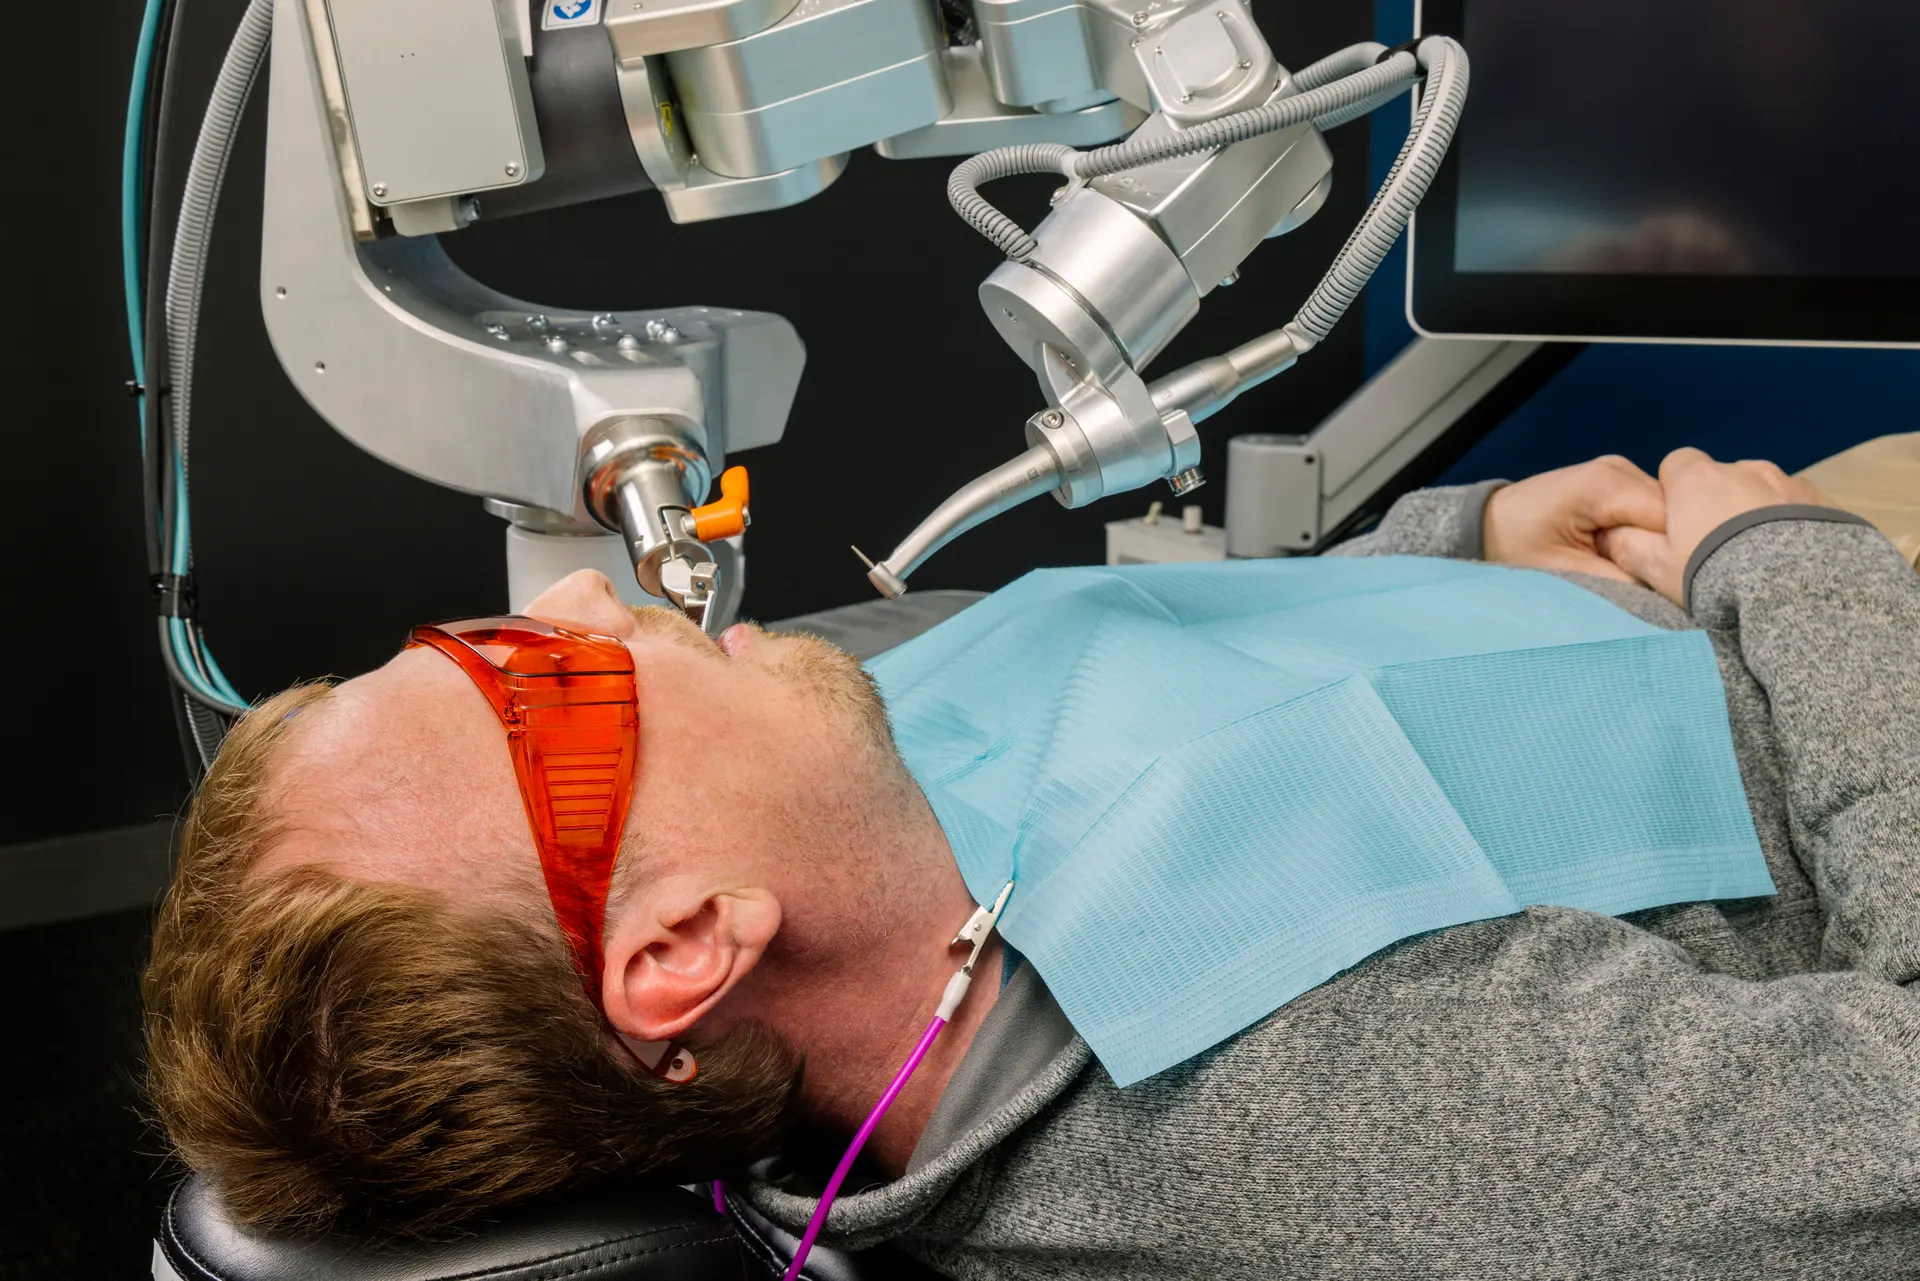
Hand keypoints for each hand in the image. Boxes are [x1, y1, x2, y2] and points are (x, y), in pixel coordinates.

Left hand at [1482, 455, 1666, 582]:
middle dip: (1670, 546)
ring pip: (1669, 511)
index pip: (1672, 518)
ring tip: (1632, 564)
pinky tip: (1628, 551)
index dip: (1676, 552)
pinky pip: (1653, 510)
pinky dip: (1648, 533)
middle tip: (1647, 577)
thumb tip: (1671, 590)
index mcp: (1606, 484)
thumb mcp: (1567, 573)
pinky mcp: (1620, 482)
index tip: (1667, 582)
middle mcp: (1620, 469)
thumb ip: (1623, 581)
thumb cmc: (1516, 547)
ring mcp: (1622, 472)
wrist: (1488, 524)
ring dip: (1658, 540)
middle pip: (1675, 512)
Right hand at [1598, 448, 1828, 605]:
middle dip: (1718, 504)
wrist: (1798, 588)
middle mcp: (1744, 469)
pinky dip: (1793, 525)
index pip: (1677, 464)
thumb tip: (1612, 533)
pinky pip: (1800, 508)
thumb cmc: (1716, 576)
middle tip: (1719, 550)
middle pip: (1722, 479)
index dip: (1673, 494)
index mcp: (1698, 479)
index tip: (1676, 526)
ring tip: (1761, 558)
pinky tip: (1792, 559)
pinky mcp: (1826, 503)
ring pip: (1762, 492)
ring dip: (1757, 514)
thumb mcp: (1656, 570)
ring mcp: (1789, 483)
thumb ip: (1629, 546)